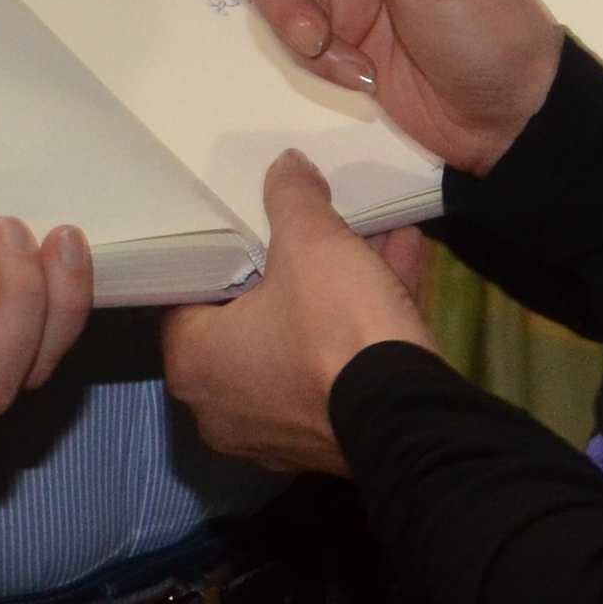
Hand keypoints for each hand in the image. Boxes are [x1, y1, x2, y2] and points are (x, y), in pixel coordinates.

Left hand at [160, 156, 439, 475]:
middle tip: (319, 231)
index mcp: (194, 364)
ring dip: (338, 290)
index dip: (226, 254)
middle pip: (255, 316)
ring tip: (376, 239)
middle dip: (296, 268)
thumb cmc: (334, 327)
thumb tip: (285, 165)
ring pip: (303, 339)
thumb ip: (291, 198)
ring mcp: (276, 430)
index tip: (253, 227)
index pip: (193, 295)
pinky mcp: (328, 439)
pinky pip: (336, 366)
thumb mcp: (312, 243)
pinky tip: (402, 269)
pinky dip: (360, 326)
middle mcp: (222, 407)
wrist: (410, 415)